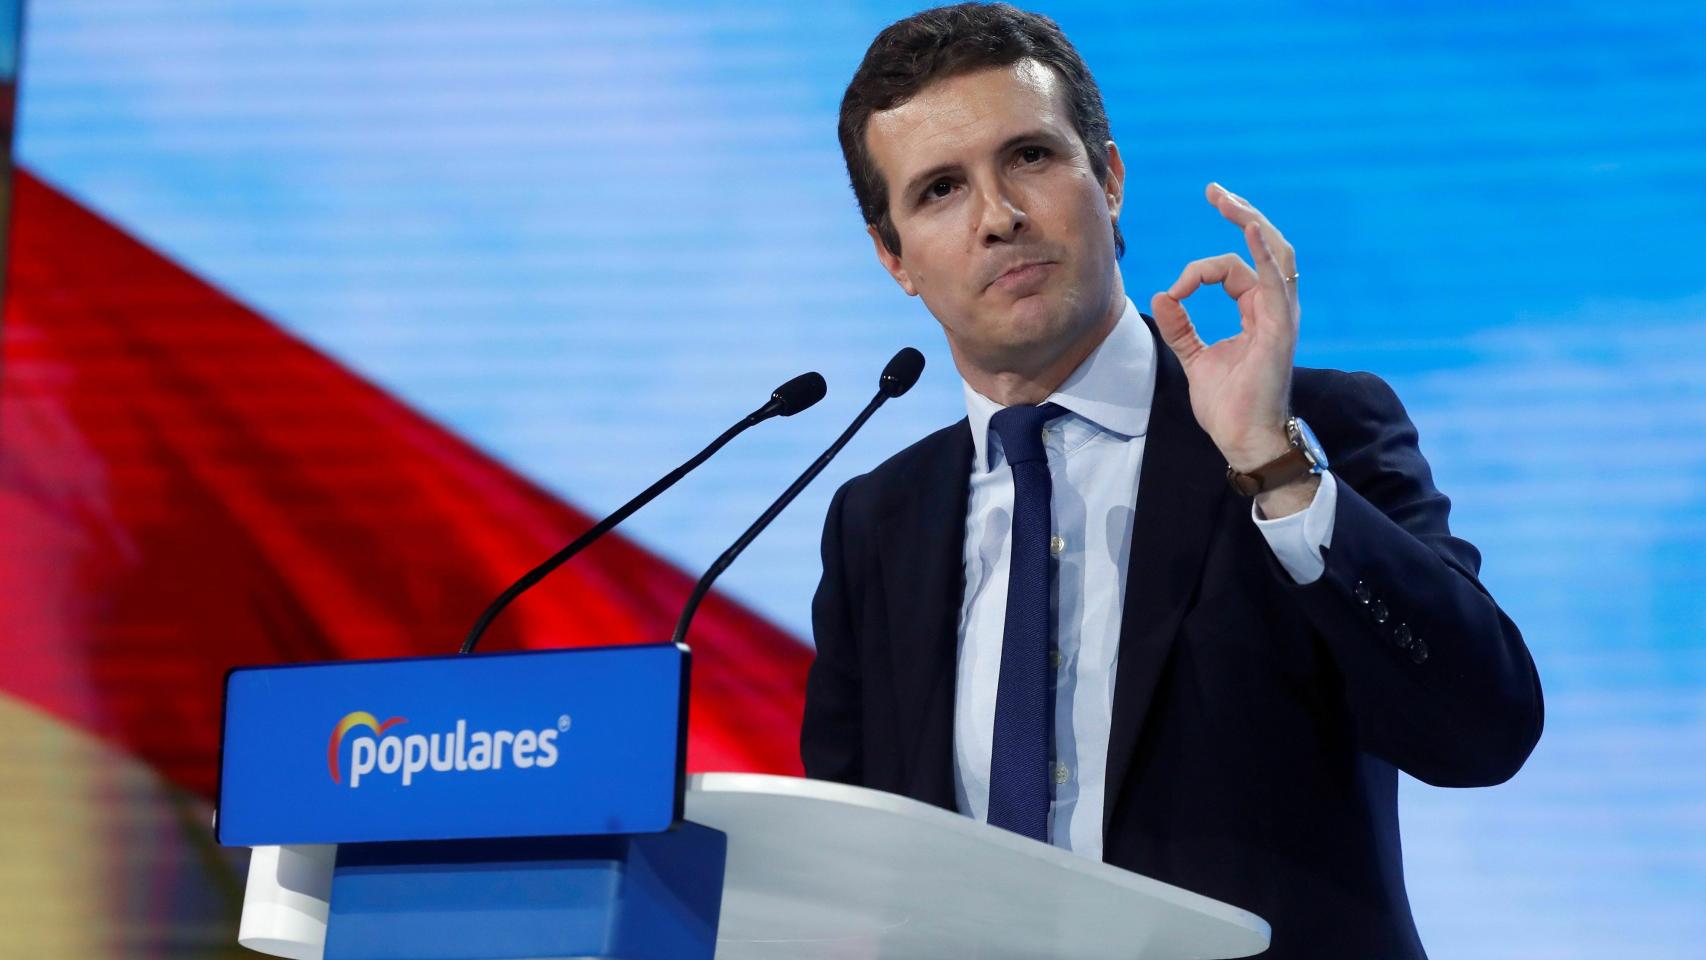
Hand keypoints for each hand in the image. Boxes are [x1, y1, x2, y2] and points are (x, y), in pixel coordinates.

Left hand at [1150, 183, 1300, 472]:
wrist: (1242, 439)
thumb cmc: (1228, 406)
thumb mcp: (1195, 357)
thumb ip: (1181, 327)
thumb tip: (1162, 296)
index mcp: (1257, 312)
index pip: (1232, 269)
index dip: (1198, 272)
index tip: (1173, 292)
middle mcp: (1273, 308)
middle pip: (1263, 247)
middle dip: (1240, 215)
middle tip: (1214, 191)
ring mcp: (1281, 316)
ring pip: (1273, 253)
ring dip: (1251, 221)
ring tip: (1227, 199)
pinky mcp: (1279, 328)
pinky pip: (1276, 281)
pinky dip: (1263, 251)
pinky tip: (1249, 227)